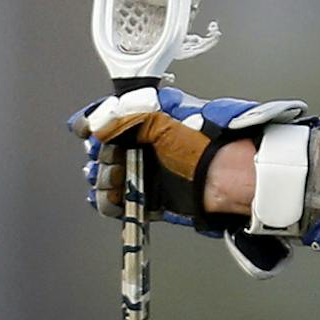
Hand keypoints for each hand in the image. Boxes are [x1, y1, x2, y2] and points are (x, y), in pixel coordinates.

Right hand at [70, 86, 308, 229]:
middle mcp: (147, 145)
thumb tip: (96, 125)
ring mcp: (149, 172)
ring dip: (104, 179)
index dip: (95, 123)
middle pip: (104, 150)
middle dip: (101, 155)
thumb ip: (126, 120)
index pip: (109, 118)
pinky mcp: (153, 197)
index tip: (87, 131)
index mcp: (150, 120)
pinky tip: (111, 198)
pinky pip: (120, 200)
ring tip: (115, 178)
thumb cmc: (206, 147)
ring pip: (108, 176)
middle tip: (110, 159)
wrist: (231, 180)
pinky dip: (110, 201)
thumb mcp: (163, 123)